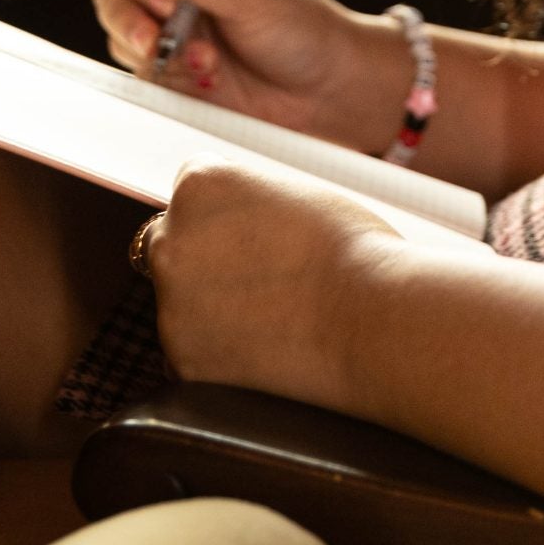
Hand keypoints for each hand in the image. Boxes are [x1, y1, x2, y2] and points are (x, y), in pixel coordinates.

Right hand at [91, 0, 399, 144]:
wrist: (330, 93)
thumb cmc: (306, 32)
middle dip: (130, 17)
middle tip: (158, 40)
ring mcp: (171, 33)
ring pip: (120, 34)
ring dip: (155, 53)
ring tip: (209, 64)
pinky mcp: (172, 75)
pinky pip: (140, 74)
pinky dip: (166, 80)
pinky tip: (210, 82)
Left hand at [144, 156, 398, 409]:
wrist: (374, 320)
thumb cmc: (354, 250)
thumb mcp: (293, 194)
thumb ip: (246, 202)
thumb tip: (228, 226)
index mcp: (198, 185)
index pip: (194, 190)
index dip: (232, 215)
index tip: (264, 236)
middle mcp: (168, 240)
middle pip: (174, 244)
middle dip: (207, 259)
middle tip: (266, 279)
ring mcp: (170, 304)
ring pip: (182, 302)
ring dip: (211, 309)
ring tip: (275, 317)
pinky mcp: (182, 360)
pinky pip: (193, 352)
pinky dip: (219, 354)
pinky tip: (265, 349)